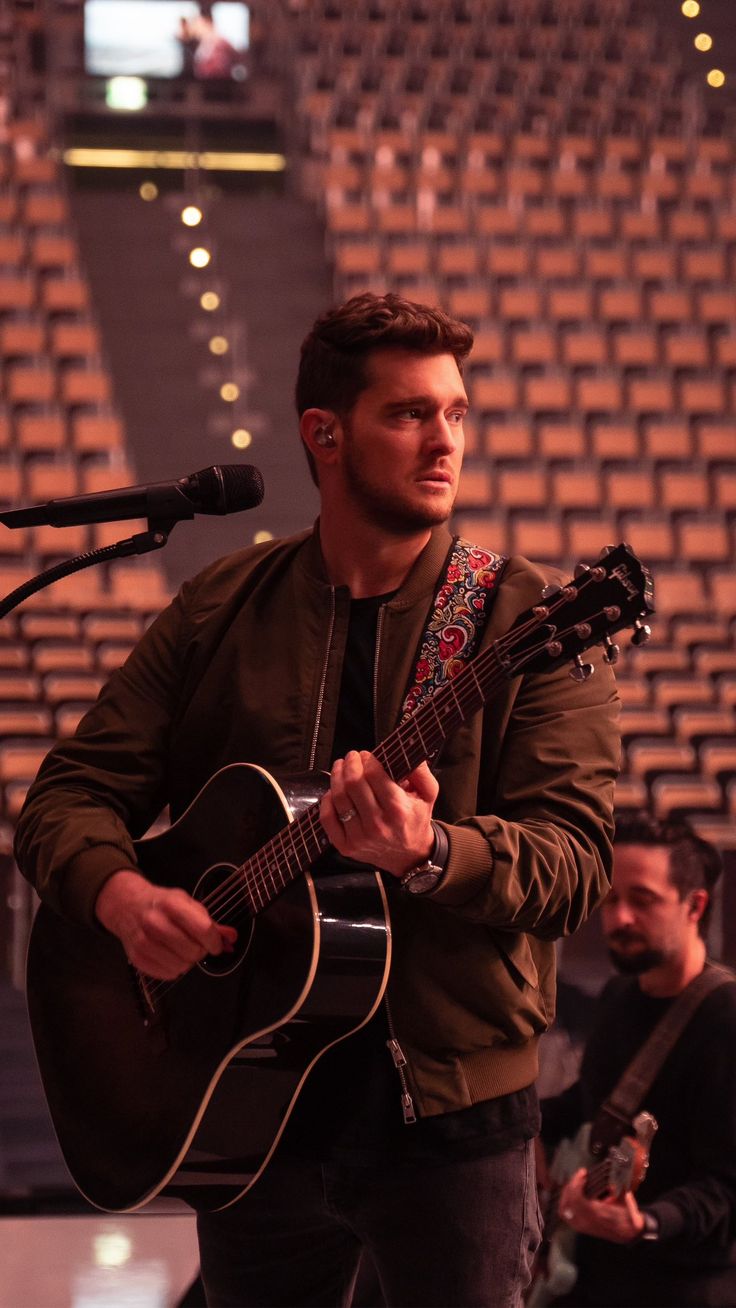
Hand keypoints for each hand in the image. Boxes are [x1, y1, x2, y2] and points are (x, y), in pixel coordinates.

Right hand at [95, 868, 236, 979]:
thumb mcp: (187, 904)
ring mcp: (144, 942)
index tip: (215, 944)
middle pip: (193, 951)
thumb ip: (210, 922)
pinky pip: (168, 974)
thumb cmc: (162, 904)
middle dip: (201, 951)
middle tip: (196, 944)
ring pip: (182, 966)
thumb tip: (231, 938)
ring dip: (188, 961)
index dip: (215, 942)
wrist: (127, 906)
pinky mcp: (137, 958)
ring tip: (182, 950)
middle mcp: (155, 922)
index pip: (203, 930)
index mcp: (171, 904)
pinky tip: (170, 956)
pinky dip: (174, 969)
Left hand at [320, 751, 437, 878]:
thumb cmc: (415, 821)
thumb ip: (421, 772)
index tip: (366, 755)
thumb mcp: (428, 795)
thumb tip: (407, 754)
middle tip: (352, 757)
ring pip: (338, 797)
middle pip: (353, 783)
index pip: (374, 774)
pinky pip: (327, 817)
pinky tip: (333, 791)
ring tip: (341, 768)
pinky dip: (326, 800)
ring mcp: (359, 837)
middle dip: (350, 763)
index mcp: (398, 810)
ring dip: (337, 776)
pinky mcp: (346, 845)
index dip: (367, 759)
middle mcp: (377, 824)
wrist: (409, 856)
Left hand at [557, 1168, 644, 1243]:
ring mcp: (582, 1225)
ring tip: (574, 1182)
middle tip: (579, 1175)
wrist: (628, 1234)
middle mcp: (587, 1222)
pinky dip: (564, 1202)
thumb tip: (612, 1187)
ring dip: (566, 1193)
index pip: (578, 1199)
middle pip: (568, 1202)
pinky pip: (565, 1214)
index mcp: (598, 1216)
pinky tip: (570, 1193)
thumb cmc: (628, 1219)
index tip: (583, 1173)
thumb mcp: (630, 1207)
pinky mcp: (580, 1226)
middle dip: (571, 1185)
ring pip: (563, 1209)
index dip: (577, 1184)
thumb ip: (626, 1200)